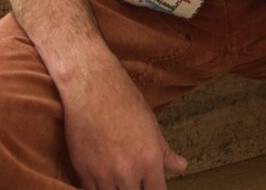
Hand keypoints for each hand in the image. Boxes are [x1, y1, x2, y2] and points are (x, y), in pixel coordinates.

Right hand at [62, 50, 187, 189]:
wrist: (92, 86)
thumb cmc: (124, 100)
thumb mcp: (151, 124)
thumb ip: (165, 151)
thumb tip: (182, 166)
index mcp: (150, 159)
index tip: (151, 186)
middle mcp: (128, 171)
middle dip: (134, 188)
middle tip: (131, 178)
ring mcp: (104, 174)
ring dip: (115, 188)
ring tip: (116, 176)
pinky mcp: (83, 171)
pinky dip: (96, 187)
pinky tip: (100, 177)